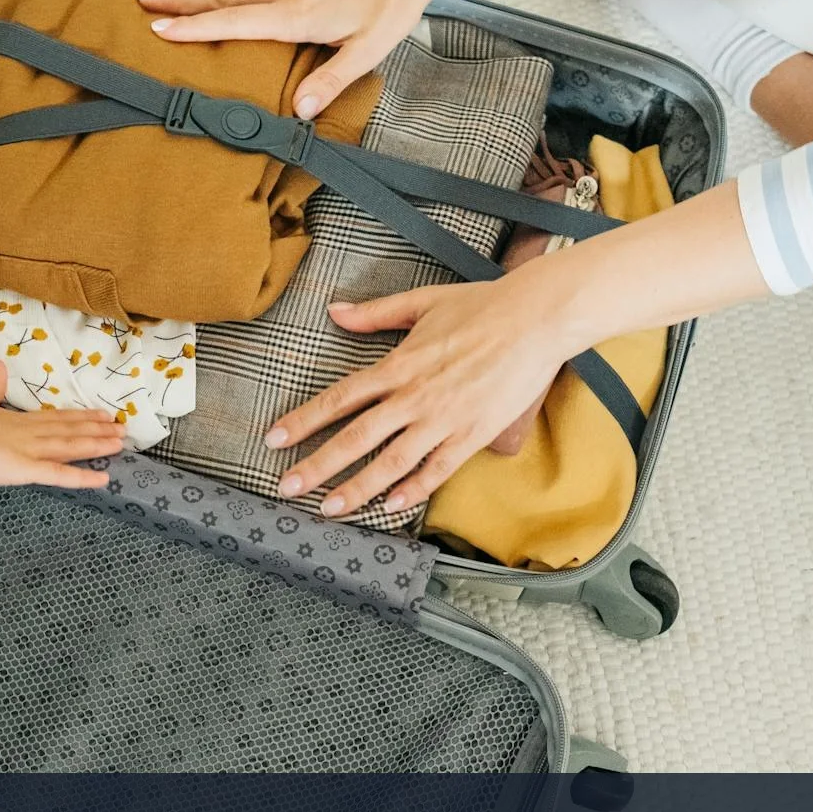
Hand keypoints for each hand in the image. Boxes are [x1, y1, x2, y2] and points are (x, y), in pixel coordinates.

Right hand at [0, 361, 122, 489]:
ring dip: (97, 445)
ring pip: (70, 446)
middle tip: (123, 428)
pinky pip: (58, 475)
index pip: (56, 418)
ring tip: (121, 443)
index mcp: (16, 420)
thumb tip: (0, 365)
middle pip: (69, 430)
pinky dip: (82, 477)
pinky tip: (104, 479)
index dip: (81, 417)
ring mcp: (28, 450)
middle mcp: (28, 433)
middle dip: (97, 430)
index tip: (103, 414)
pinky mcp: (23, 469)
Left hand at [267, 263, 582, 516]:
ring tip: (329, 509)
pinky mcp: (473, 434)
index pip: (340, 398)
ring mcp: (444, 419)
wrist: (537, 318)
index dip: (304, 420)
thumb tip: (334, 311)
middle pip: (356, 438)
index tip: (275, 439)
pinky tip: (391, 507)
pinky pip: (438, 470)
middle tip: (286, 489)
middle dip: (317, 466)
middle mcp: (415, 397)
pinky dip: (413, 490)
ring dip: (358, 488)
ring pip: (392, 463)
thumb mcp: (421, 302)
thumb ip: (375, 313)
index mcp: (398, 365)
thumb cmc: (481, 305)